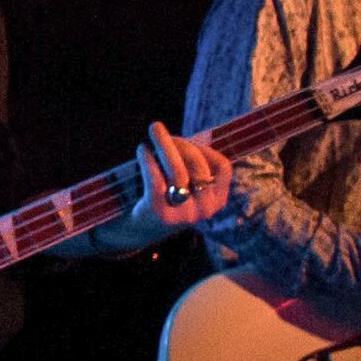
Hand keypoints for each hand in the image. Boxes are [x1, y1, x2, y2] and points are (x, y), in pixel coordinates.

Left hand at [122, 122, 234, 239]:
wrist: (138, 230)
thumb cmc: (166, 197)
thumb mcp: (187, 183)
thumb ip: (196, 162)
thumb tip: (205, 134)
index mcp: (217, 201)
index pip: (222, 167)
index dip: (204, 148)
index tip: (188, 139)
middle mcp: (205, 209)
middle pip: (197, 165)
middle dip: (179, 142)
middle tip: (159, 130)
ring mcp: (184, 214)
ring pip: (177, 171)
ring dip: (164, 145)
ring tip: (154, 130)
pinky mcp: (160, 213)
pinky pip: (156, 179)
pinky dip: (148, 160)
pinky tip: (142, 149)